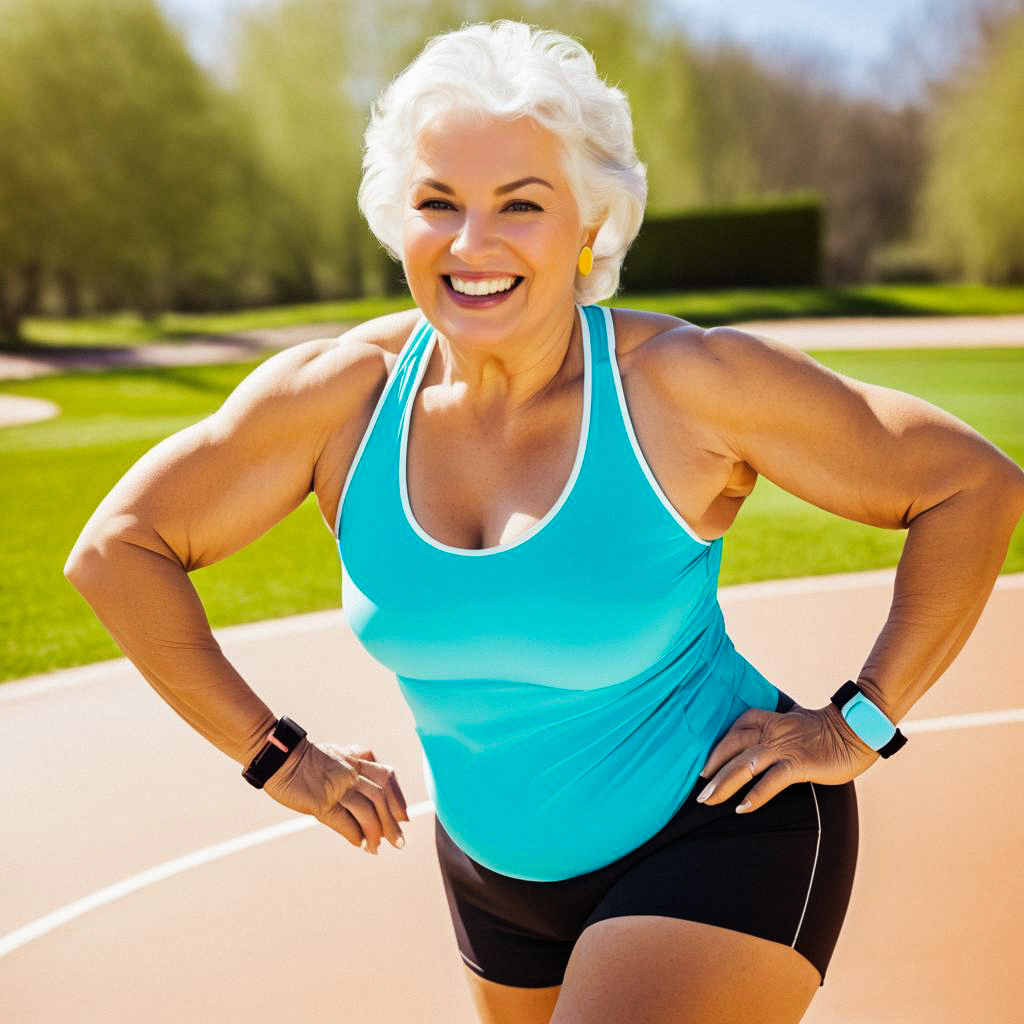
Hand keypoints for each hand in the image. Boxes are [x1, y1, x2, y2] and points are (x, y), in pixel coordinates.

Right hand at [262, 737, 409, 852]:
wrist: (279, 757)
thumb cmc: (307, 757)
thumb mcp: (337, 752)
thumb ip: (357, 758)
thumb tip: (373, 765)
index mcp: (356, 760)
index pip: (387, 777)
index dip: (398, 798)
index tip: (404, 816)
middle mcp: (351, 772)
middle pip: (381, 798)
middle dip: (392, 822)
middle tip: (399, 841)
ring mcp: (337, 787)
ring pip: (367, 811)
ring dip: (375, 833)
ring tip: (376, 848)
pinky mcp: (322, 803)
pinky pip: (345, 822)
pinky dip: (355, 834)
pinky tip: (360, 844)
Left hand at [696, 700, 879, 812]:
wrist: (855, 730)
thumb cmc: (823, 732)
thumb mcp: (791, 725)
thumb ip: (773, 732)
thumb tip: (759, 748)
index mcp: (768, 720)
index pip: (734, 731)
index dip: (716, 749)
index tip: (704, 768)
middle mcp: (771, 732)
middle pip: (732, 749)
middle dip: (712, 770)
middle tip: (698, 791)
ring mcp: (783, 747)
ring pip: (745, 765)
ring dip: (724, 783)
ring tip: (709, 801)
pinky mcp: (799, 763)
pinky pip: (772, 780)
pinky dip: (756, 794)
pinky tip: (743, 808)